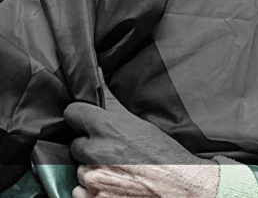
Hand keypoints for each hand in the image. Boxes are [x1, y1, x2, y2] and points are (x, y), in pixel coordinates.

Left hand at [65, 92, 218, 196]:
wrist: (184, 189)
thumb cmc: (165, 157)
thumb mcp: (139, 124)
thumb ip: (111, 101)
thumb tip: (94, 72)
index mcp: (106, 129)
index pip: (72, 113)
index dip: (81, 118)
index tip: (89, 124)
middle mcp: (96, 154)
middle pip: (76, 145)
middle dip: (91, 149)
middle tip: (113, 153)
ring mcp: (95, 180)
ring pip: (80, 170)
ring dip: (94, 171)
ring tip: (117, 172)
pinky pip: (80, 193)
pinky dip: (92, 193)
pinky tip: (113, 188)